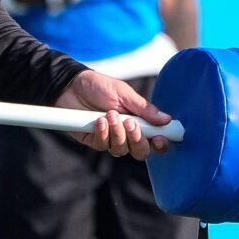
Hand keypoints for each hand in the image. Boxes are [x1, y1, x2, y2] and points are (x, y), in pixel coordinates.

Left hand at [56, 71, 172, 159]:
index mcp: (140, 121)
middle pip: (141, 152)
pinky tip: (98, 120)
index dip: (160, 144)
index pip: (155, 139)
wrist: (71, 86)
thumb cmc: (100, 87)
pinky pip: (103, 146)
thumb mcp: (125, 94)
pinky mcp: (94, 141)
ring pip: (121, 150)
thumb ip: (145, 109)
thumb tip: (167, 119)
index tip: (159, 139)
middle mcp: (127, 134)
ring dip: (117, 134)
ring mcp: (110, 139)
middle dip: (138, 141)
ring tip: (110, 115)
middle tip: (131, 124)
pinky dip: (102, 133)